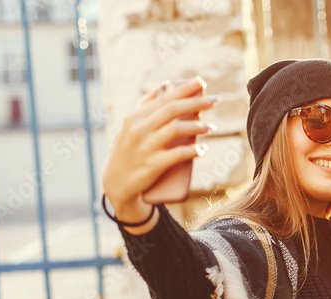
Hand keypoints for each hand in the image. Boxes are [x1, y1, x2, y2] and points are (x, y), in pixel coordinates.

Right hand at [101, 78, 217, 230]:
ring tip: (211, 127)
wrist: (116, 184)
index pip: (164, 98)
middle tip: (214, 101)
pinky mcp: (152, 165)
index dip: (184, 89)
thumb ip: (146, 107)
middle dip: (196, 102)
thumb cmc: (128, 152)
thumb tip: (165, 86)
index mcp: (135, 117)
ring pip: (176, 129)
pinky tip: (203, 149)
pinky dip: (192, 151)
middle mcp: (138, 129)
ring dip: (197, 126)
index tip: (201, 82)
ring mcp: (145, 147)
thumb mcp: (131, 127)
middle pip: (172, 110)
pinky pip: (177, 155)